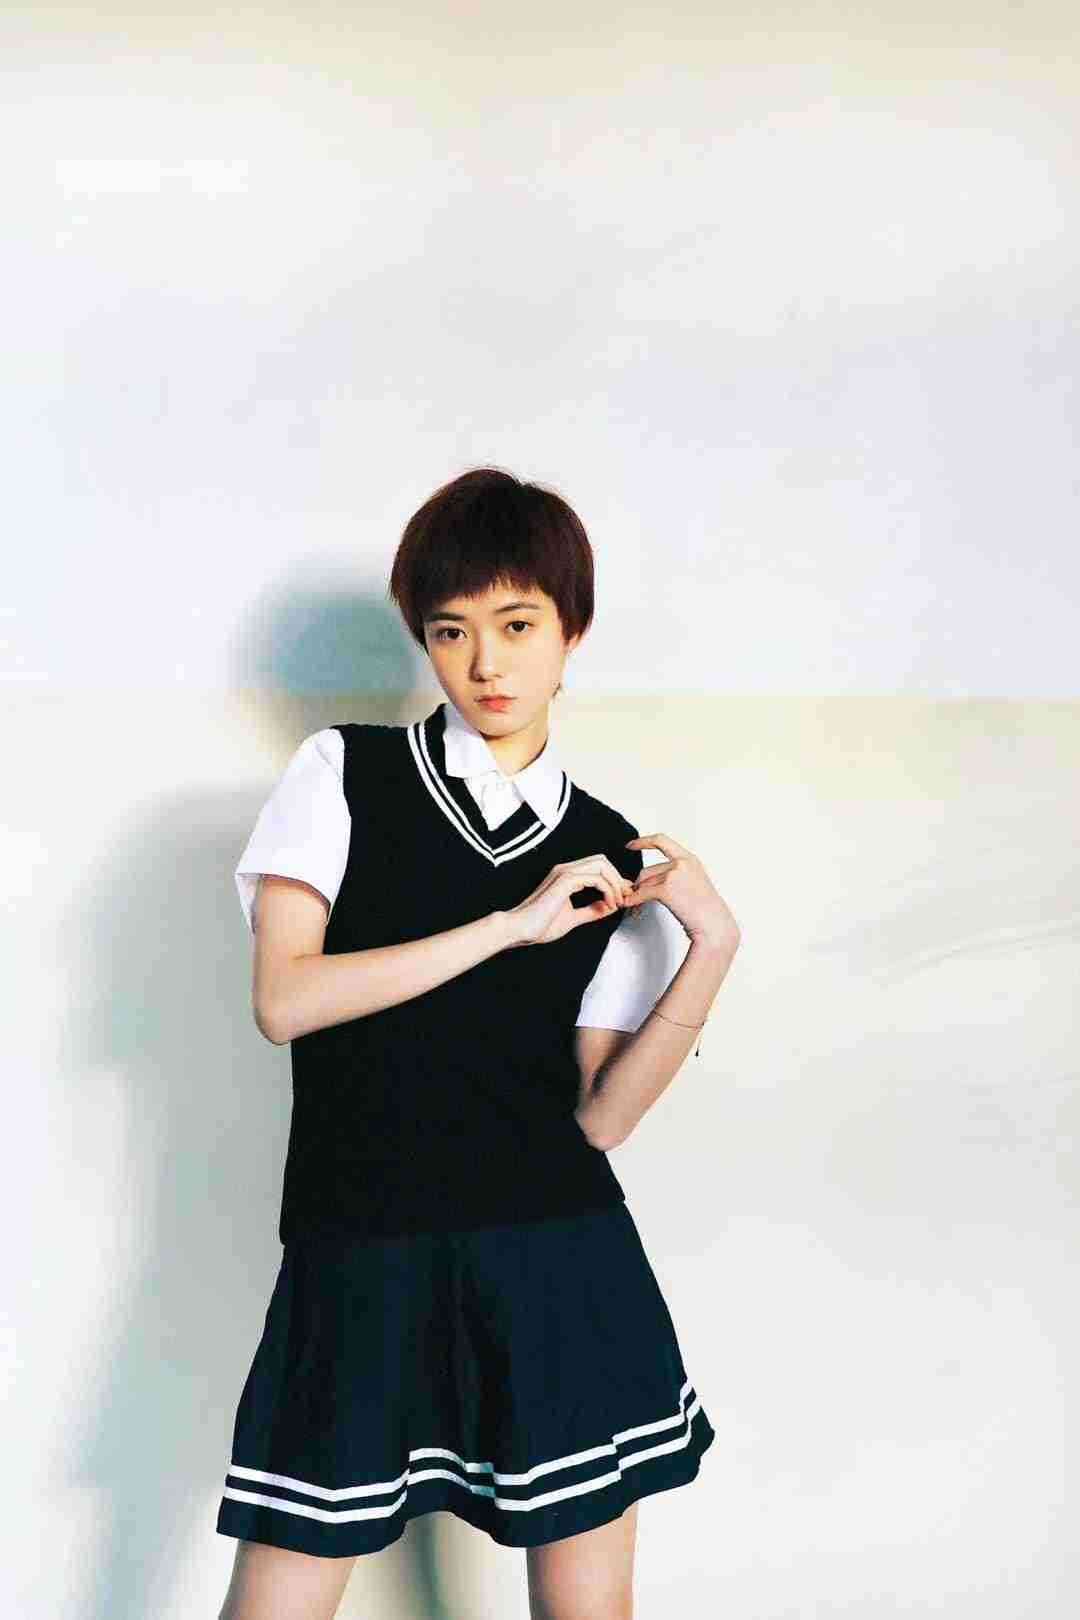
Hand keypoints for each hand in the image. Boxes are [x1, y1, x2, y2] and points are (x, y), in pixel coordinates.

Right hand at [502, 855, 634, 946]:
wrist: (520, 929)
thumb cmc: (539, 925)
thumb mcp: (573, 918)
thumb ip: (591, 911)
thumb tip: (608, 907)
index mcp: (566, 876)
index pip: (597, 867)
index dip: (614, 879)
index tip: (623, 897)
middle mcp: (566, 869)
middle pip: (602, 861)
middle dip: (618, 878)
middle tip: (625, 898)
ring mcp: (565, 873)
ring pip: (602, 865)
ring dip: (615, 884)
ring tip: (618, 902)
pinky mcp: (565, 881)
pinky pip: (596, 878)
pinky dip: (608, 890)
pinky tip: (609, 904)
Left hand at [623, 833, 740, 950]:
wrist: (714, 924)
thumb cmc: (705, 910)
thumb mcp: (693, 883)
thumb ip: (674, 875)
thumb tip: (647, 879)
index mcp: (689, 859)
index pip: (662, 841)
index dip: (643, 841)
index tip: (631, 844)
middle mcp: (682, 863)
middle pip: (648, 870)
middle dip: (639, 885)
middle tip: (635, 896)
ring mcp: (674, 875)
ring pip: (644, 883)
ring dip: (637, 895)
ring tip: (637, 906)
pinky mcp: (666, 890)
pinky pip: (642, 893)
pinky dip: (634, 900)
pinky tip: (631, 905)